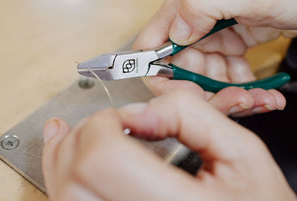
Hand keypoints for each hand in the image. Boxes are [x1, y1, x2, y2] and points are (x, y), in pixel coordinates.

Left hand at [42, 89, 295, 200]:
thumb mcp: (241, 151)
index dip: (105, 125)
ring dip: (65, 153)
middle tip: (105, 122)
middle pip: (75, 176)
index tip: (124, 117)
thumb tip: (138, 111)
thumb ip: (189, 116)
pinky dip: (62, 175)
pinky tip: (67, 157)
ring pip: (64, 193)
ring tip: (71, 132)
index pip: (105, 158)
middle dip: (84, 134)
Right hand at [132, 0, 296, 115]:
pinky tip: (264, 91)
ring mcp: (213, 35)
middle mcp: (195, 21)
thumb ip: (204, 2)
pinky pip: (225, 78)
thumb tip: (175, 33)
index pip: (151, 48)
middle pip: (179, 71)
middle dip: (206, 92)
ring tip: (259, 97)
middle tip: (238, 100)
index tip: (191, 93)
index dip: (163, 76)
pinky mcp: (231, 46)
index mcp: (188, 4)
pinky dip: (243, 90)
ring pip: (204, 80)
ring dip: (230, 95)